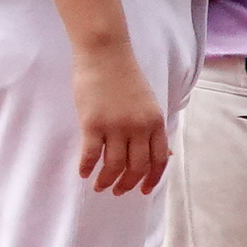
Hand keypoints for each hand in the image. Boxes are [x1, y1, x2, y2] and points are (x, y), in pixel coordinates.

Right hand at [71, 47, 168, 193]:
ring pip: (114, 165)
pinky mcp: (92, 123)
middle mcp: (139, 128)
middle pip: (136, 167)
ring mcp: (116, 126)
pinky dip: (87, 167)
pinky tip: (83, 173)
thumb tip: (163, 152)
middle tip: (117, 191)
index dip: (151, 179)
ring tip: (99, 186)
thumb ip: (152, 128)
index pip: (159, 160)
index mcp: (156, 122)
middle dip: (127, 184)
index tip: (143, 191)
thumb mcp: (149, 104)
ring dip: (106, 180)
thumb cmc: (125, 77)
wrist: (105, 54)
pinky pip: (91, 154)